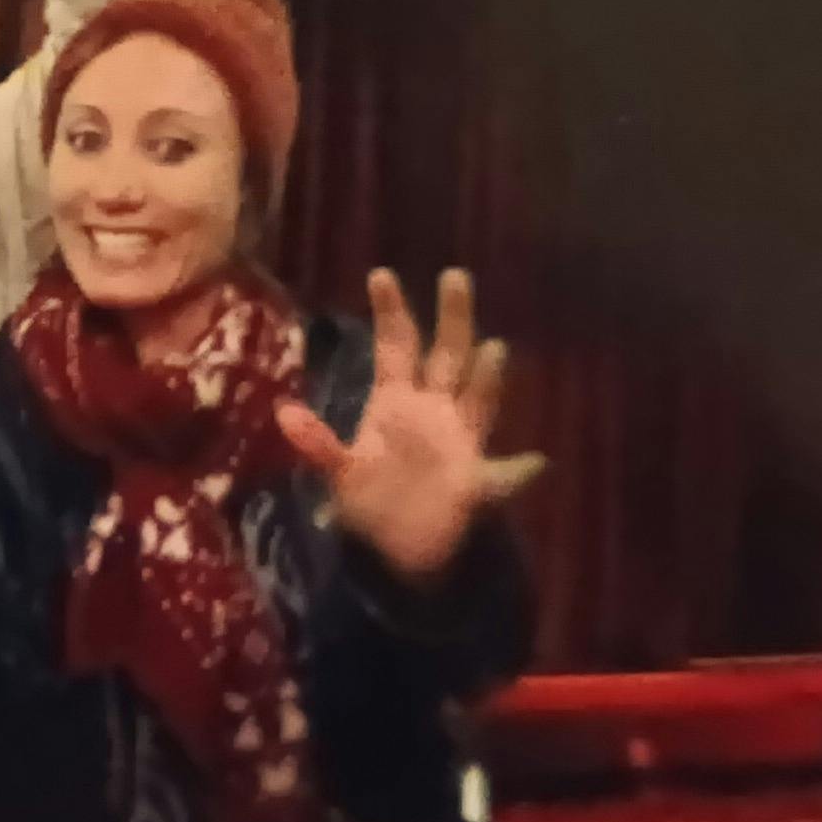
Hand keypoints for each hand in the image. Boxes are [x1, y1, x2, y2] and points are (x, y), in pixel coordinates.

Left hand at [273, 268, 544, 582]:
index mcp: (396, 401)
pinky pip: (500, 477)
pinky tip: (536, 463)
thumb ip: (319, 445)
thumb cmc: (371, 502)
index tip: (381, 273)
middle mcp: (433, 410)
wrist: (396, 548)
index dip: (391, 312)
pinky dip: (518, 472)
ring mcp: (459, 440)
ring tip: (492, 350)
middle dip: (451, 318)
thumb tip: (284, 413)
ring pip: (477, 399)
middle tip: (454, 275)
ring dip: (486, 377)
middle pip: (447, 355)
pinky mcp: (475, 480)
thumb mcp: (340, 474)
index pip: (396, 347)